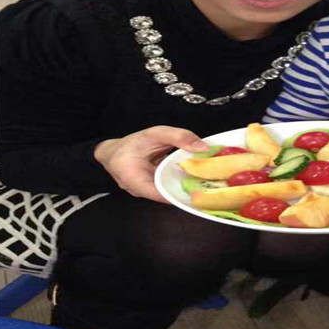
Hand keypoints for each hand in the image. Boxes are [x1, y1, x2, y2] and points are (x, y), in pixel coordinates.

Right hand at [94, 126, 208, 202]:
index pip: (162, 193)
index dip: (183, 193)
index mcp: (135, 180)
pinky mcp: (155, 190)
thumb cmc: (131, 144)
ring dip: (190, 188)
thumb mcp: (154, 134)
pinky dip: (184, 183)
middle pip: (170, 195)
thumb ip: (178, 137)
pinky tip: (200, 179)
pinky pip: (171, 189)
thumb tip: (203, 147)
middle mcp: (142, 192)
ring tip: (212, 183)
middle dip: (191, 191)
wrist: (114, 152)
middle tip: (215, 185)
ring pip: (172, 193)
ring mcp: (149, 193)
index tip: (202, 189)